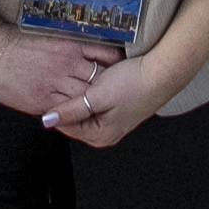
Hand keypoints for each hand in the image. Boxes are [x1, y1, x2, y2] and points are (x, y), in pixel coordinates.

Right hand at [0, 22, 116, 115]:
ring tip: (103, 108)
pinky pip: (67, 111)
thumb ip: (69, 47)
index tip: (122, 68)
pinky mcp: (44, 101)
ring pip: (86, 97)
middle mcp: (67, 64)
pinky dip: (75, 114)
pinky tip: (81, 116)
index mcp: (70, 46)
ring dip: (93, 103)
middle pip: (101, 79)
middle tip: (118, 92)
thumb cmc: (15, 43)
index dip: (116, 63)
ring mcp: (56, 83)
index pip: (105, 54)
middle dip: (109, 86)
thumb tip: (86, 54)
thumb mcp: (48, 37)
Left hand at [38, 44, 194, 150]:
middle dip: (69, 101)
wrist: (162, 72)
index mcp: (100, 136)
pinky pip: (96, 103)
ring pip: (85, 109)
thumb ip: (71, 110)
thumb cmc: (133, 84)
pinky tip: (94, 79)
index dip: (56, 107)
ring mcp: (113, 121)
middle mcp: (106, 133)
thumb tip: (47, 121)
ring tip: (81, 79)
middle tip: (66, 81)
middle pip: (75, 119)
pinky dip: (92, 92)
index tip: (49, 89)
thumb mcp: (97, 96)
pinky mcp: (118, 109)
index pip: (65, 126)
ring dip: (81, 95)